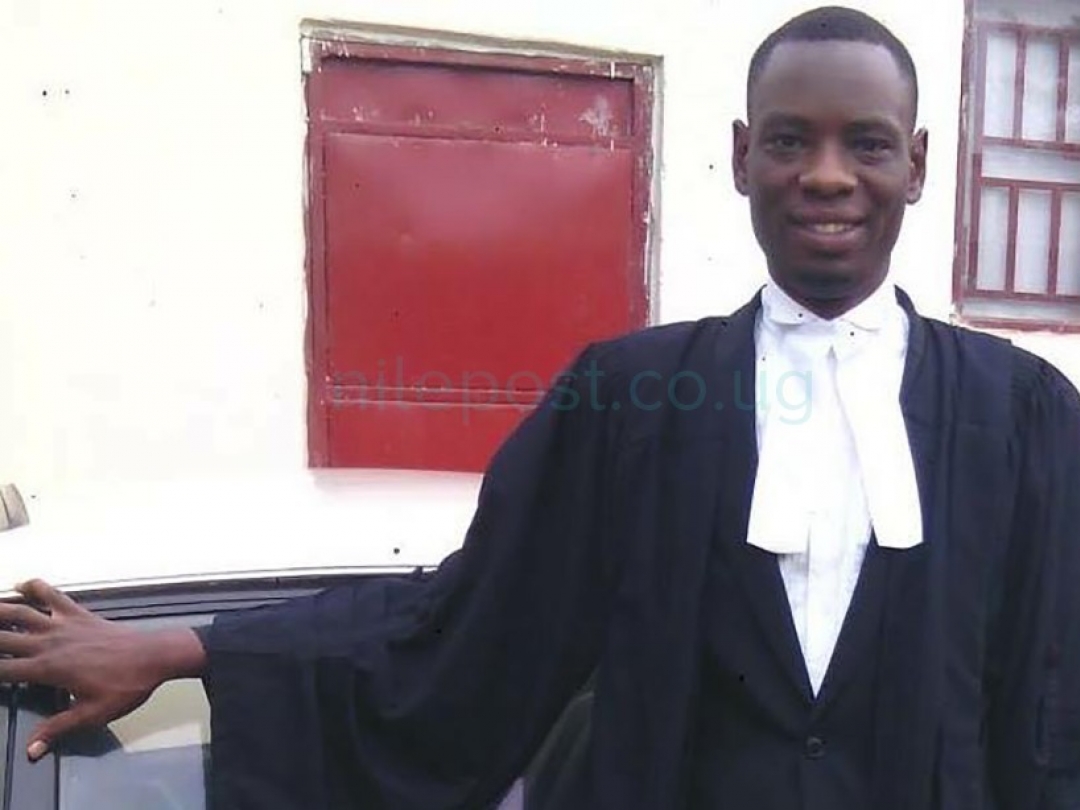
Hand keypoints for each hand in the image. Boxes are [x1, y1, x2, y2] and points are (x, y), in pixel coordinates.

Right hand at [0, 579, 205, 760]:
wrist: (156, 656)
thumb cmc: (127, 686)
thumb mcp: (93, 714)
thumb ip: (58, 729)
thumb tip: (31, 750)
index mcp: (49, 669)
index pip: (3, 671)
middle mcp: (50, 643)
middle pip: (4, 637)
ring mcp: (64, 624)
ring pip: (21, 611)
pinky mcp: (78, 613)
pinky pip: (53, 595)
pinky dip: (35, 587)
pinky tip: (21, 584)